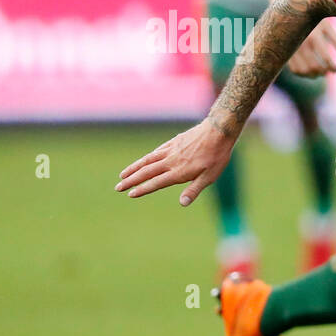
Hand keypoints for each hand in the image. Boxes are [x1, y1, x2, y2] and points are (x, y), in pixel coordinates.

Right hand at [115, 120, 234, 205]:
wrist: (218, 131)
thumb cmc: (216, 156)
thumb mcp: (210, 177)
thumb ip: (194, 190)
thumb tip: (182, 203)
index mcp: (179, 172)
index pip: (156, 183)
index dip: (142, 189)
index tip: (130, 194)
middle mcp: (171, 161)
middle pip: (146, 172)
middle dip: (131, 180)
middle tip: (118, 187)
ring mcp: (171, 150)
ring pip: (147, 160)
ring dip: (134, 168)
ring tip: (123, 175)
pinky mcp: (174, 142)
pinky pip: (156, 151)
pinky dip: (147, 157)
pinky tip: (143, 161)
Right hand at [287, 19, 335, 76]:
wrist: (289, 8)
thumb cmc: (311, 16)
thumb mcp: (326, 25)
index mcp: (314, 37)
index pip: (326, 58)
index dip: (332, 67)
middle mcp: (301, 44)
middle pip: (314, 67)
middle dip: (323, 72)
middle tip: (328, 71)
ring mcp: (292, 49)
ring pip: (303, 71)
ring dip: (313, 75)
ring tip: (320, 73)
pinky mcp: (285, 51)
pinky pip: (293, 69)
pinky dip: (302, 73)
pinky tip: (309, 71)